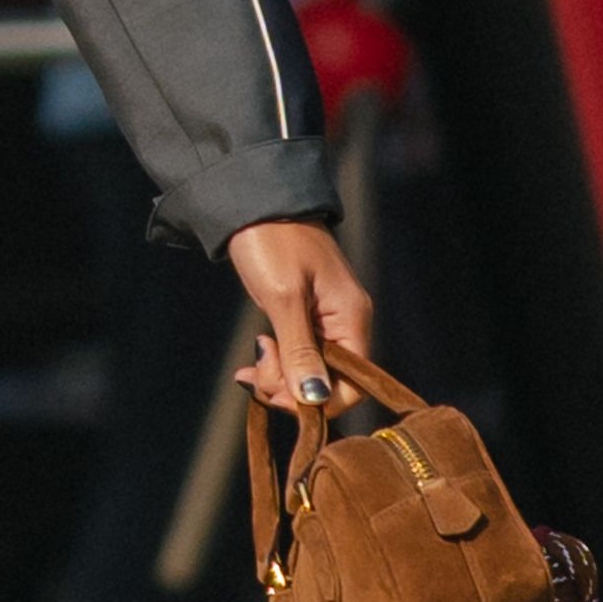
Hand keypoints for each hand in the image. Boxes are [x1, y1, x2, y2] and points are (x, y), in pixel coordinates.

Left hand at [228, 214, 373, 412]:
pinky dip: (277, 362)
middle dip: (291, 388)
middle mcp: (346, 323)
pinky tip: (255, 358)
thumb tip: (315, 399)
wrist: (253, 201)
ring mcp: (326, 319)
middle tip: (255, 372)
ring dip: (280, 376)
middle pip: (329, 382)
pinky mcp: (305, 314)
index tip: (273, 390)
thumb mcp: (283, 298)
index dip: (314, 400)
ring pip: (310, 371)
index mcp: (352, 318)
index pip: (353, 386)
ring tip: (250, 364)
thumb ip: (299, 350)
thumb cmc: (271, 242)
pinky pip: (299, 353)